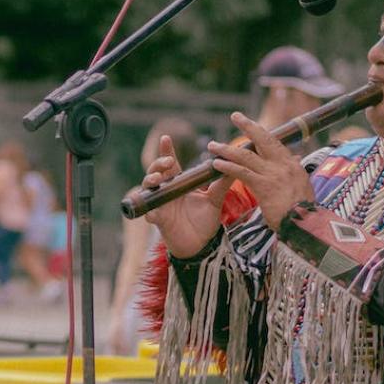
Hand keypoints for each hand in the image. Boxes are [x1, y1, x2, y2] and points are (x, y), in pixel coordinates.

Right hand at [142, 134, 232, 257]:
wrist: (202, 245)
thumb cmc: (205, 222)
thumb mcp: (215, 200)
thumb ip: (221, 183)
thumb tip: (235, 165)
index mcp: (179, 184)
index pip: (171, 163)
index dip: (166, 151)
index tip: (166, 138)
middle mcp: (167, 191)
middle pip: (156, 171)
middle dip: (158, 164)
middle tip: (168, 162)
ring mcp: (161, 204)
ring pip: (148, 188)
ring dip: (150, 180)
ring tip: (157, 178)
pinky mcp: (159, 220)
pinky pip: (149, 213)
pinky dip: (147, 209)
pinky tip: (150, 207)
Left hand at [207, 112, 314, 232]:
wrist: (306, 225)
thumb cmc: (303, 211)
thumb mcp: (303, 188)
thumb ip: (294, 173)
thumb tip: (294, 160)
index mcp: (293, 165)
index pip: (275, 143)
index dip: (261, 132)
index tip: (250, 125)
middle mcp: (283, 165)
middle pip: (263, 138)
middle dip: (248, 125)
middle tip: (235, 116)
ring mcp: (273, 174)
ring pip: (246, 155)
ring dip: (226, 149)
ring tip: (212, 145)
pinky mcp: (263, 186)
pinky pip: (241, 172)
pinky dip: (227, 166)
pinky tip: (216, 164)